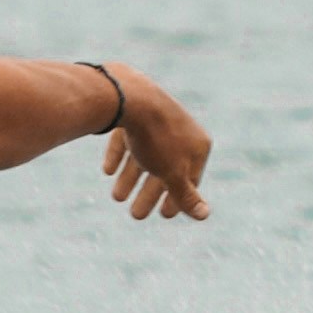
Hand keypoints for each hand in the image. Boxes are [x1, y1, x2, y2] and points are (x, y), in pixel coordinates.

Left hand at [97, 65, 210, 219]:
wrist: (131, 97)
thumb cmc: (157, 139)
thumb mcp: (173, 174)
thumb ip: (186, 196)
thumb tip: (205, 215)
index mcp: (197, 143)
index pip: (191, 178)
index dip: (178, 199)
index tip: (164, 215)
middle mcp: (180, 129)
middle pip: (165, 168)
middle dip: (149, 194)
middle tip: (135, 215)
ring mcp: (157, 118)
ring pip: (145, 154)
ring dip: (131, 178)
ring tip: (117, 197)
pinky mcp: (134, 111)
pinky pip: (128, 137)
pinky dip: (119, 154)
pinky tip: (108, 170)